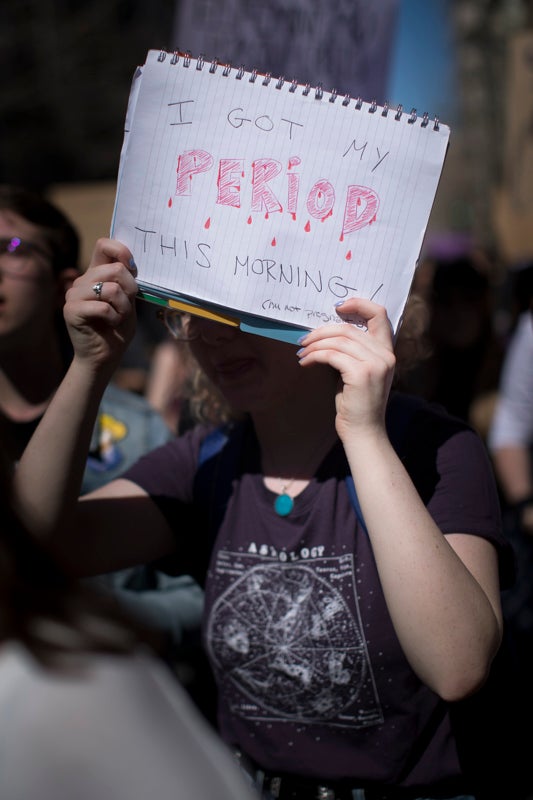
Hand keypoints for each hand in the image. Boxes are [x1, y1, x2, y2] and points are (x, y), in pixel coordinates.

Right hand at [63, 238, 137, 373]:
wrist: (105, 357)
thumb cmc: (117, 329)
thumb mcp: (128, 301)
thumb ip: (127, 282)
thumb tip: (130, 263)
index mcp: (96, 274)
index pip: (103, 245)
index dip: (121, 250)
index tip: (132, 267)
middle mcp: (82, 280)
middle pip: (114, 269)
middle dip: (130, 289)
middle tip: (127, 306)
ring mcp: (74, 294)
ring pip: (110, 288)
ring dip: (123, 307)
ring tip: (118, 317)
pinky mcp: (72, 310)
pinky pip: (102, 306)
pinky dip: (114, 317)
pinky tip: (110, 323)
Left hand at [297, 298, 395, 441]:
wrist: (364, 431)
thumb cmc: (357, 403)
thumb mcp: (359, 371)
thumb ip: (353, 351)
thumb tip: (327, 332)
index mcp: (387, 351)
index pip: (380, 314)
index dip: (359, 304)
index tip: (337, 307)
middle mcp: (385, 355)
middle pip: (349, 328)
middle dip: (322, 331)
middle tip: (304, 339)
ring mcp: (375, 364)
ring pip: (338, 340)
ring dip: (315, 344)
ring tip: (302, 352)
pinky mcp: (361, 374)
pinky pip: (332, 355)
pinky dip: (315, 356)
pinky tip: (305, 362)